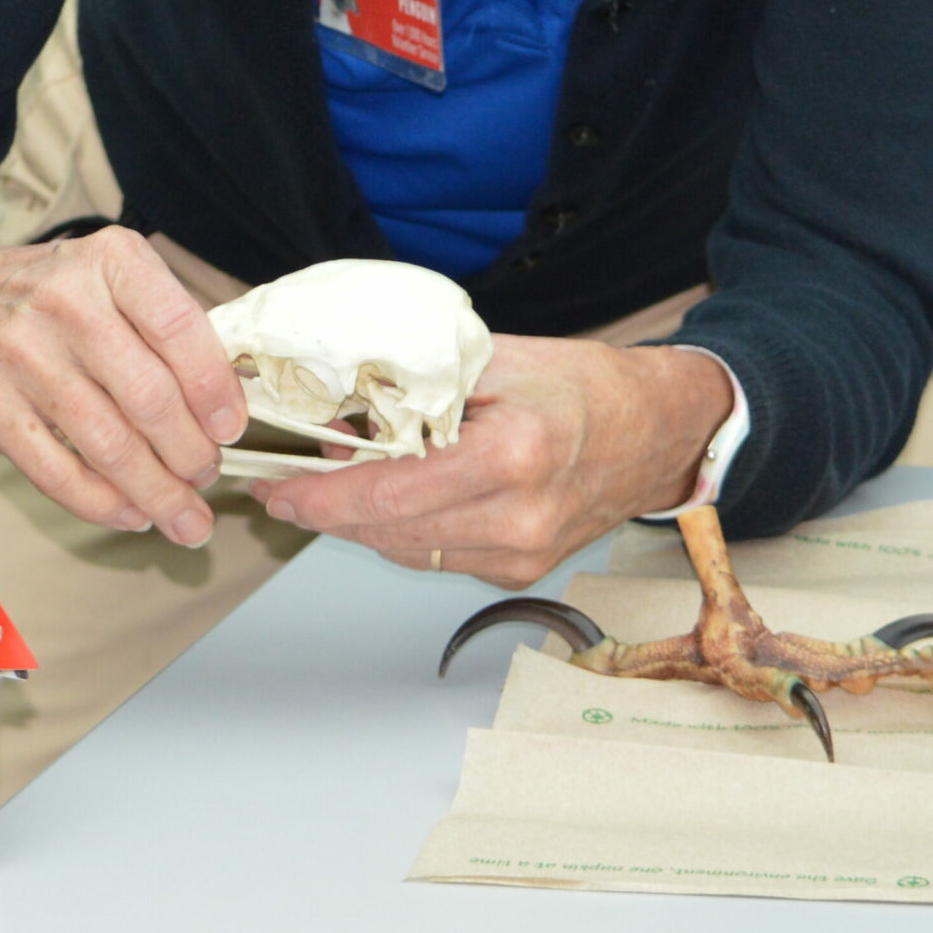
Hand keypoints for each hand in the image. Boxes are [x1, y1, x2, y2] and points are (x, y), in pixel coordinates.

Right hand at [0, 228, 246, 546]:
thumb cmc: (43, 290)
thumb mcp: (105, 271)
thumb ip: (164, 319)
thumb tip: (229, 395)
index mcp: (108, 262)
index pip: (179, 327)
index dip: (215, 389)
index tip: (232, 428)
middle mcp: (66, 303)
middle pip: (150, 397)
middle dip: (192, 453)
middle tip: (209, 476)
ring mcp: (21, 355)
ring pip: (110, 445)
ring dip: (158, 493)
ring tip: (186, 516)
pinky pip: (58, 472)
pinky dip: (103, 504)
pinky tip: (132, 515)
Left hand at [252, 336, 731, 588]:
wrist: (657, 432)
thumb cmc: (580, 386)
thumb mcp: (496, 360)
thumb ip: (419, 384)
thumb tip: (341, 406)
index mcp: (512, 457)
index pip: (388, 495)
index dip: (319, 497)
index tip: (275, 489)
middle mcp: (518, 518)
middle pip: (388, 533)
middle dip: (326, 512)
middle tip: (282, 487)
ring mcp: (522, 555)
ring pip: (407, 552)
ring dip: (359, 524)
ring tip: (324, 488)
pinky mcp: (522, 573)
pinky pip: (438, 557)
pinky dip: (402, 531)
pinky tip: (384, 501)